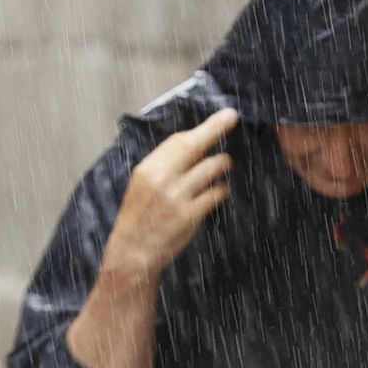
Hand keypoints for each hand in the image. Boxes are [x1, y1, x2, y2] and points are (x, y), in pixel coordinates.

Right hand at [105, 108, 237, 277]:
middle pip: (195, 146)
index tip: (222, 117)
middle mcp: (162, 179)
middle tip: (233, 121)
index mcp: (148, 168)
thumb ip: (165, 165)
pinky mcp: (191, 215)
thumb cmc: (140, 216)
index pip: (178, 140)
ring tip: (226, 164)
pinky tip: (221, 190)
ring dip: (223, 164)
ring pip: (211, 169)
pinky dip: (222, 189)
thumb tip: (193, 145)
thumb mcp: (143, 184)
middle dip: (217, 130)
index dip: (203, 127)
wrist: (133, 250)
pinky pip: (216, 194)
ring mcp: (177, 197)